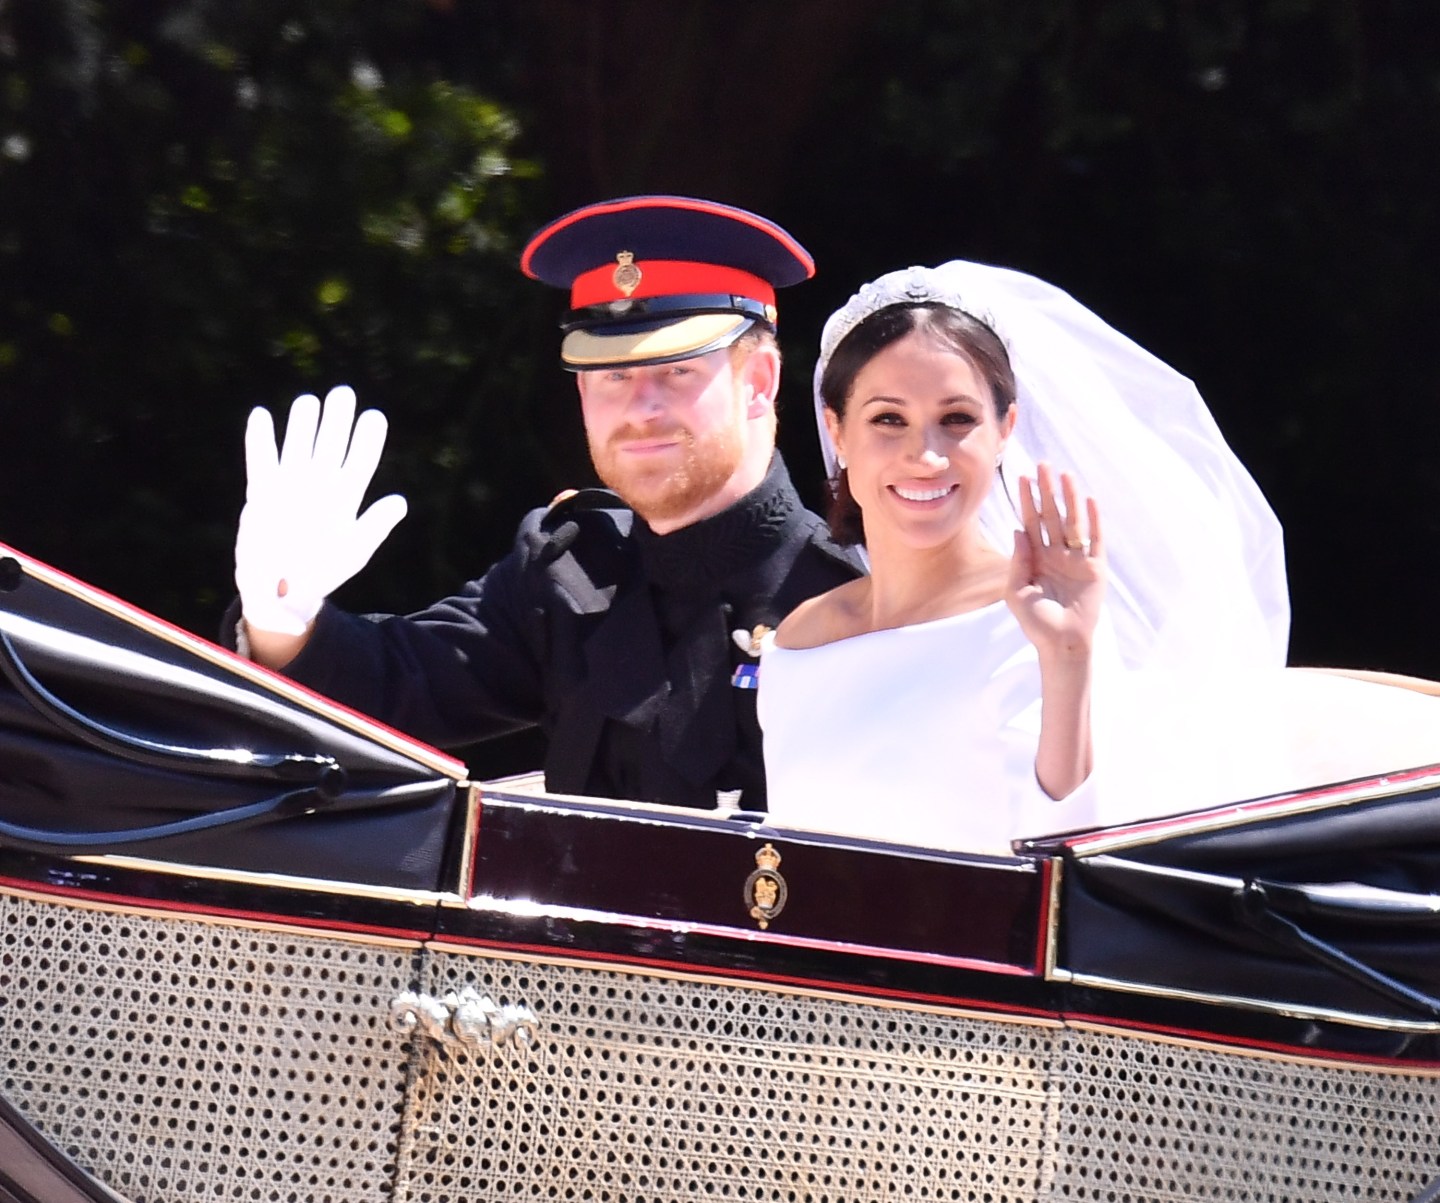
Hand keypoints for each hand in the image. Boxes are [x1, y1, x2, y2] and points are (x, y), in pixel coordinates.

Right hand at [234, 385, 407, 635]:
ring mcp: (291, 488)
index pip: (359, 462)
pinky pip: (261, 461)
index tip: (374, 416)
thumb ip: (375, 525)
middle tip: (343, 393)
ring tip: (309, 401)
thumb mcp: (355, 550)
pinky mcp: (262, 494)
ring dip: (302, 425)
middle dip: (336, 421)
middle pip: (330, 446)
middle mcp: (320, 487)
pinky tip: (261, 415)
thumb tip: (400, 501)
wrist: (284, 593)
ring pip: (298, 447)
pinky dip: (260, 440)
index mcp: (345, 499)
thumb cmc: (323, 573)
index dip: (367, 440)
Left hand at [1006, 463, 1104, 660]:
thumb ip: (1018, 562)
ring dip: (1070, 498)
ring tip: (1066, 475)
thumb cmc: (1036, 623)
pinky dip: (1094, 520)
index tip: (1022, 477)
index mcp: (1036, 558)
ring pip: (1073, 521)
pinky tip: (1090, 500)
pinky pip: (1096, 539)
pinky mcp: (1095, 568)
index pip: (1031, 522)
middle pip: (1051, 515)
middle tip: (1043, 465)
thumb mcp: (1017, 593)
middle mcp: (1056, 554)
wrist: (1062, 644)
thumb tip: (1018, 531)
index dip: (1027, 500)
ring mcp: (1076, 559)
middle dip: (1047, 490)